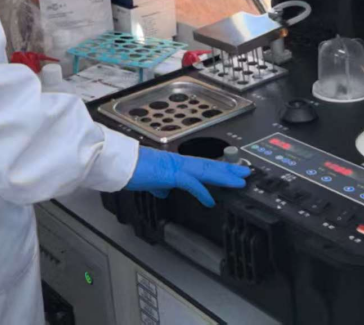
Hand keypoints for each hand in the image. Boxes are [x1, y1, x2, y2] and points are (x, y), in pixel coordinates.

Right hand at [125, 147, 250, 206]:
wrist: (118, 163)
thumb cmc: (129, 170)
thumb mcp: (149, 180)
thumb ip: (158, 185)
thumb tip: (163, 191)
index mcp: (175, 163)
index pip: (202, 166)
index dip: (218, 169)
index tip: (231, 172)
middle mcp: (178, 161)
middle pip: (210, 165)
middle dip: (229, 170)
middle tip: (245, 173)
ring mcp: (175, 166)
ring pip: (206, 170)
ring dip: (224, 176)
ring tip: (239, 181)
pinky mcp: (169, 173)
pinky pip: (190, 183)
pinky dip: (202, 191)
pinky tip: (210, 200)